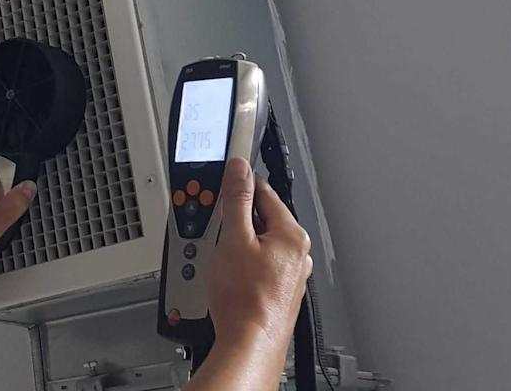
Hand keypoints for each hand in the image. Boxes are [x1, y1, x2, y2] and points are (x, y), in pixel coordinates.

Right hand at [208, 157, 313, 348]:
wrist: (248, 341)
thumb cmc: (244, 298)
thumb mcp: (233, 238)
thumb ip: (237, 200)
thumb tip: (239, 170)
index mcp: (292, 235)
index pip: (263, 192)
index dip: (238, 183)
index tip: (222, 174)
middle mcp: (297, 253)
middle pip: (260, 218)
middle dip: (234, 218)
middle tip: (213, 223)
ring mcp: (290, 273)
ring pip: (257, 242)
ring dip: (235, 241)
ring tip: (216, 253)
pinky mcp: (278, 289)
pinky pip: (257, 262)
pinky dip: (241, 261)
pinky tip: (226, 273)